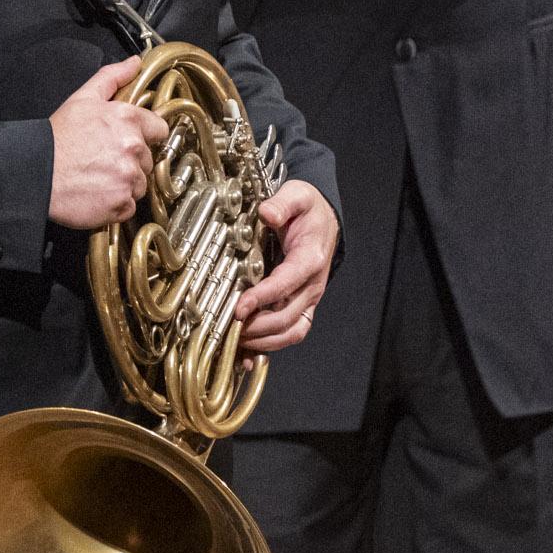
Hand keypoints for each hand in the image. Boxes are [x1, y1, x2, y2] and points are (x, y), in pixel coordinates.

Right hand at [47, 56, 169, 230]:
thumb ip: (113, 78)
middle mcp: (133, 148)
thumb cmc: (56, 138)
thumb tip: (134, 63)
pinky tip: (97, 194)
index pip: (159, 130)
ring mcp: (129, 178)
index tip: (126, 142)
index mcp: (128, 119)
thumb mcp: (82, 99)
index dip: (144, 136)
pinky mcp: (121, 204)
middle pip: (148, 159)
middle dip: (131, 161)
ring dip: (124, 184)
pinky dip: (116, 204)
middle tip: (103, 161)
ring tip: (97, 178)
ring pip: (140, 184)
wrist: (35, 172)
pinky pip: (129, 206)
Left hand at [236, 179, 336, 356]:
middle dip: (257, 326)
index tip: (239, 306)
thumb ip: (282, 203)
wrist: (324, 220)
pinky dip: (270, 348)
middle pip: (287, 316)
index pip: (287, 283)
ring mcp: (308, 299)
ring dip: (263, 341)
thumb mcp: (297, 195)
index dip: (262, 298)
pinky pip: (290, 334)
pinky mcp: (302, 307)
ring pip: (290, 331)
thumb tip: (267, 212)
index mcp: (311, 258)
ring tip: (234, 341)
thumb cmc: (307, 210)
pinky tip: (247, 356)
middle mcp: (313, 285)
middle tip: (228, 326)